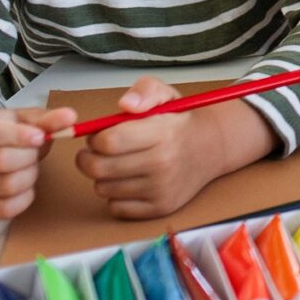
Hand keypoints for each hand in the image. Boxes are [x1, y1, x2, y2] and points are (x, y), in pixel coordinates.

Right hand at [0, 105, 76, 219]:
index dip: (18, 136)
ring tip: (29, 168)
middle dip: (29, 158)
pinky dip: (23, 200)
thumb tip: (69, 117)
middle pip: (0, 161)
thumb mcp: (27, 120)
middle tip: (34, 153)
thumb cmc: (9, 133)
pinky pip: (3, 209)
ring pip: (4, 186)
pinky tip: (26, 187)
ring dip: (28, 178)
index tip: (40, 137)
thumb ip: (47, 119)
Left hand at [75, 77, 269, 219]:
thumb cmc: (179, 122)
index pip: (108, 142)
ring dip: (103, 177)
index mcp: (162, 134)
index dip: (95, 137)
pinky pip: (116, 208)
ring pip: (103, 189)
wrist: (211, 148)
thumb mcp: (165, 94)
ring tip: (118, 164)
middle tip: (96, 152)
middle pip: (99, 168)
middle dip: (88, 158)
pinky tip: (128, 181)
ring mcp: (161, 189)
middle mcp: (163, 164)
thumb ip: (144, 91)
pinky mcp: (159, 208)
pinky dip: (116, 196)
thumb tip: (126, 104)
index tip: (99, 135)